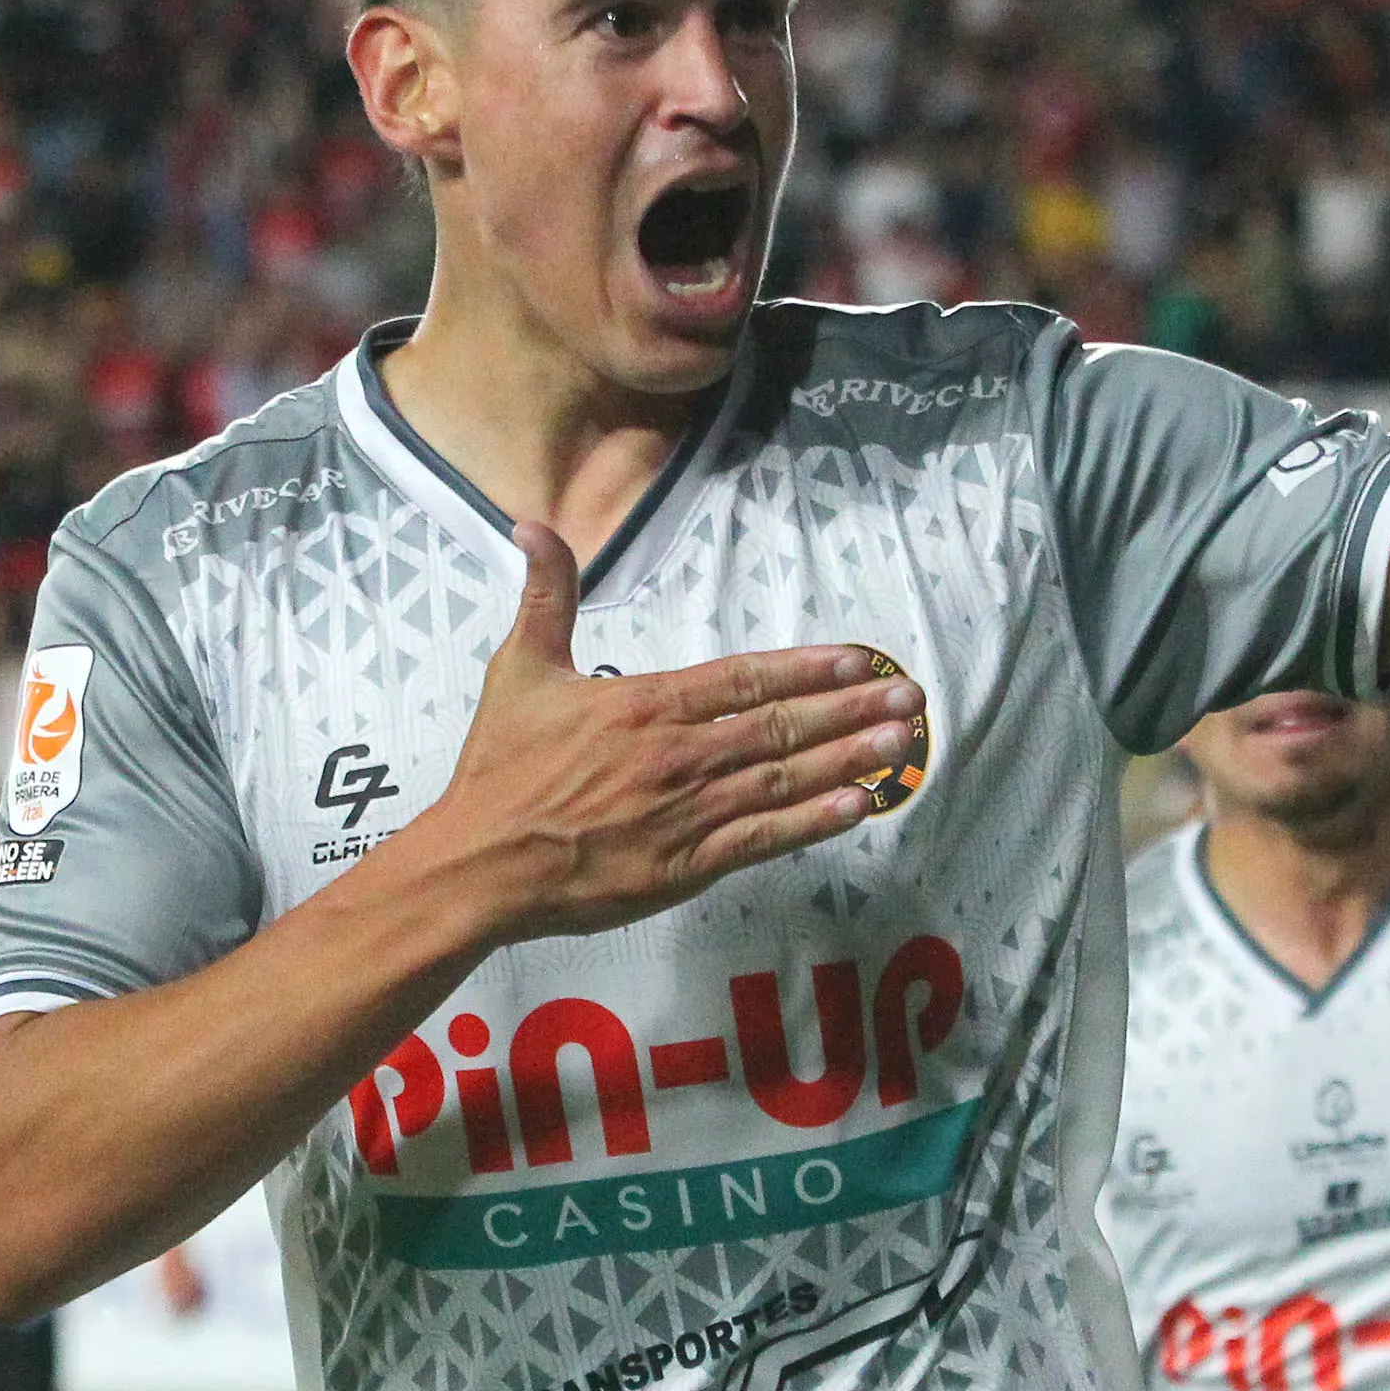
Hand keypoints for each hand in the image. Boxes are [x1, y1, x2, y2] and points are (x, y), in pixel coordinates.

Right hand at [397, 522, 924, 943]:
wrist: (479, 864)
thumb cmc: (499, 772)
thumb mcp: (519, 669)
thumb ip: (546, 596)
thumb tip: (534, 524)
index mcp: (646, 705)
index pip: (745, 679)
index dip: (809, 668)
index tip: (860, 659)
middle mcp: (678, 755)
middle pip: (781, 726)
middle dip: (852, 710)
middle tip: (910, 697)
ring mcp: (686, 813)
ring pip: (784, 779)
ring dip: (849, 760)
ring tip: (903, 744)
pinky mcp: (685, 866)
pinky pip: (764, 840)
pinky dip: (814, 822)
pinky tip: (858, 806)